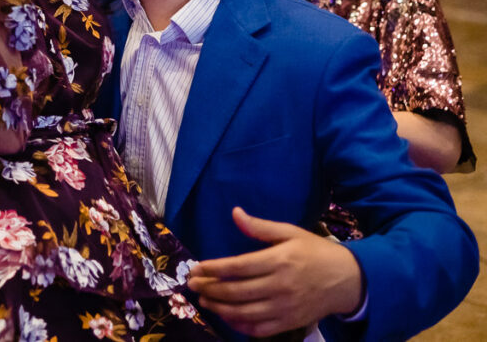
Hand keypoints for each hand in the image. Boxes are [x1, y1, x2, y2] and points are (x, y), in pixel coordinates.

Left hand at [187, 207, 363, 337]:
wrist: (349, 280)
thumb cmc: (316, 252)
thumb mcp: (290, 232)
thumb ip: (260, 227)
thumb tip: (235, 213)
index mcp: (279, 261)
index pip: (237, 267)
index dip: (213, 269)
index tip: (196, 268)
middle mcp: (280, 286)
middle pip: (236, 291)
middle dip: (209, 289)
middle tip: (193, 285)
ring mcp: (285, 308)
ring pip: (244, 313)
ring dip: (220, 308)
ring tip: (205, 301)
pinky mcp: (290, 323)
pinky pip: (260, 329)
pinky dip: (240, 325)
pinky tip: (228, 317)